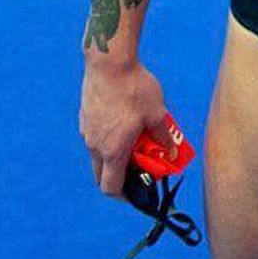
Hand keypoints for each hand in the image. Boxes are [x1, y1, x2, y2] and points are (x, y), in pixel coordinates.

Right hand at [80, 59, 173, 197]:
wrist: (108, 62)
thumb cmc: (134, 88)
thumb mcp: (158, 114)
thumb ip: (164, 137)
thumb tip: (172, 152)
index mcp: (112, 151)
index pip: (111, 188)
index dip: (124, 196)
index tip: (138, 193)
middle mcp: (95, 145)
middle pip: (103, 174)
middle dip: (121, 176)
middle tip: (140, 166)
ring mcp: (87, 131)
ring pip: (100, 154)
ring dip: (116, 154)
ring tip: (137, 138)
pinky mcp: (85, 117)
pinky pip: (96, 137)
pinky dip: (110, 139)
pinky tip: (125, 121)